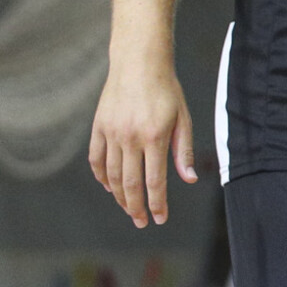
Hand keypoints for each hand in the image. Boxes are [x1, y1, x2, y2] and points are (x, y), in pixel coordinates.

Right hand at [88, 54, 196, 226]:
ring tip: (128, 208)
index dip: (157, 204)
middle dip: (136, 207)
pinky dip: (101, 176)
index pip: (155, 181)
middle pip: (131, 184)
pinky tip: (109, 187)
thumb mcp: (183, 118)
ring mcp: (111, 133)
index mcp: (154, 136)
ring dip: (119, 196)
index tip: (160, 219)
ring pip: (112, 175)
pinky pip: (96, 159)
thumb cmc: (166, 90)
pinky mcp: (98, 127)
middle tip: (141, 222)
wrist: (138, 64)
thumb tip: (189, 179)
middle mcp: (129, 137)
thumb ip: (183, 150)